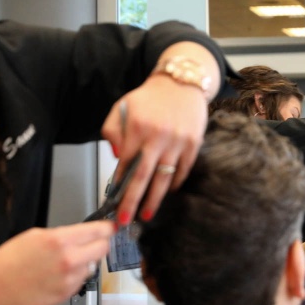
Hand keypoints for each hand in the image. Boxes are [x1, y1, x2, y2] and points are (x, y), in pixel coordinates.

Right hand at [0, 221, 114, 304]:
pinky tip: (56, 276)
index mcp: (60, 240)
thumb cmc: (8, 262)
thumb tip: (80, 235)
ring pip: (92, 267)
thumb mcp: (34, 236)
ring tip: (62, 264)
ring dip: (84, 263)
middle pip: (103, 249)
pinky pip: (80, 281)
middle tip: (92, 243)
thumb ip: (61, 235)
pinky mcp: (67, 294)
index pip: (99, 231)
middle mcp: (69, 260)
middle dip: (100, 244)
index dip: (107, 228)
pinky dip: (74, 277)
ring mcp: (70, 279)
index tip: (111, 227)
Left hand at [101, 42, 218, 224]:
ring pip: (163, 178)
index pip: (124, 162)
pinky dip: (173, 184)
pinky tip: (165, 193)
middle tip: (124, 220)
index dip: (118, 184)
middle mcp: (157, 136)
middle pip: (142, 176)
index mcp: (137, 127)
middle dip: (132, 201)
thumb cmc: (148, 99)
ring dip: (154, 199)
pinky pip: (181, 170)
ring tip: (146, 215)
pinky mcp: (192, 144)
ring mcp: (177, 141)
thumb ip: (112, 131)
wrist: (180, 83)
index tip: (112, 201)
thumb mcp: (122, 107)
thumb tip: (116, 156)